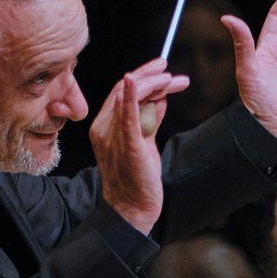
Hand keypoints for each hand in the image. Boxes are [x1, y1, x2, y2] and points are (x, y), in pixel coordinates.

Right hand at [88, 58, 188, 233]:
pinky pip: (127, 117)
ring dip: (152, 84)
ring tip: (174, 79)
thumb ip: (149, 120)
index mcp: (103, 125)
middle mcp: (103, 128)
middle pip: (123, 89)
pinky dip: (132, 97)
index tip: (162, 68)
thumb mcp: (144, 143)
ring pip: (127, 98)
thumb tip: (160, 98)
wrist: (132, 209)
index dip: (142, 76)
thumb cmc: (137, 178)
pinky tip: (136, 82)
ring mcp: (112, 137)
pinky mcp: (127, 146)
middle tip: (173, 72)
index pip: (121, 91)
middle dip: (150, 76)